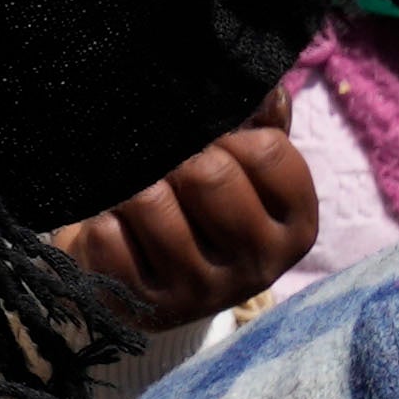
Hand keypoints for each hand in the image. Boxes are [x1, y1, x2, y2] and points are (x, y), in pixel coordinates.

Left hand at [48, 122, 315, 328]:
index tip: (213, 142)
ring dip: (133, 187)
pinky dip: (102, 222)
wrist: (147, 277)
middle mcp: (258, 268)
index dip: (230, 134)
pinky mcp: (146, 307)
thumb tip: (264, 91)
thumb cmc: (200, 206)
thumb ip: (259, 123)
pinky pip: (108, 237)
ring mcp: (202, 293)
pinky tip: (116, 228)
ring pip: (151, 202)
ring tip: (138, 193)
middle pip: (208, 175)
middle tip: (168, 166)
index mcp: (296, 228)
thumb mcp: (241, 165)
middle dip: (178, 159)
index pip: (265, 151)